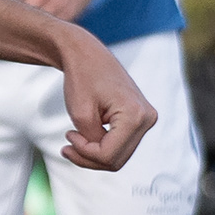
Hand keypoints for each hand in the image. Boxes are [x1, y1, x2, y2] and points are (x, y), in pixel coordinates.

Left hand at [53, 36, 156, 171]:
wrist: (88, 54)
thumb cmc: (82, 78)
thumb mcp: (81, 115)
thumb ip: (92, 142)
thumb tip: (102, 159)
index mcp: (135, 115)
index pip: (109, 155)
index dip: (84, 154)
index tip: (68, 136)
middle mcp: (147, 118)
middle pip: (116, 160)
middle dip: (88, 158)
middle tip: (66, 147)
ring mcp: (146, 119)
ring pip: (119, 156)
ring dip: (93, 154)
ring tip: (72, 141)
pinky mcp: (140, 119)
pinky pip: (120, 144)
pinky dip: (100, 146)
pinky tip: (83, 137)